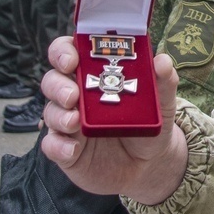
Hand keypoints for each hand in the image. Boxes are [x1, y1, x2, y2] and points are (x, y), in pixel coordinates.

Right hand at [41, 36, 188, 203]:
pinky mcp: (66, 149)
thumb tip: (162, 60)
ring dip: (59, 115)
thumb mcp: (161, 101)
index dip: (64, 51)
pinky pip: (52, 145)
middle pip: (53, 80)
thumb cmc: (149, 122)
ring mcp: (68, 123)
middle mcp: (76, 95)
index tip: (73, 58)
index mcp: (94, 74)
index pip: (69, 53)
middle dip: (58, 84)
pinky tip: (72, 149)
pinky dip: (58, 146)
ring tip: (74, 121)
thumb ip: (163, 81)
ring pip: (50, 111)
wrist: (149, 162)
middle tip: (72, 94)